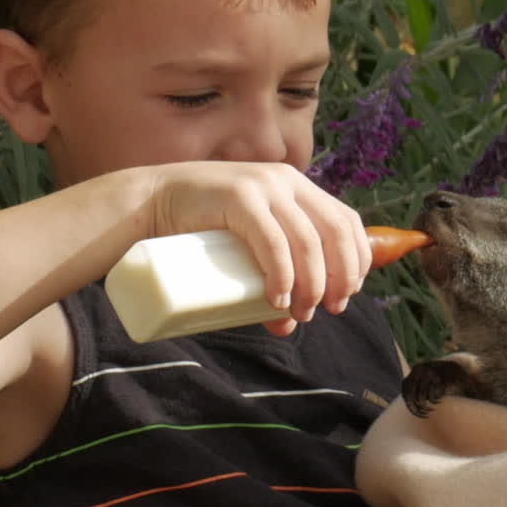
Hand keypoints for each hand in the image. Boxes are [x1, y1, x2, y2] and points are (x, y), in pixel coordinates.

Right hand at [141, 162, 370, 332]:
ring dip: (311, 284)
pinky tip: (279, 298)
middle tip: (329, 309)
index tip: (346, 295)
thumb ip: (270, 278)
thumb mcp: (247, 251)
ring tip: (299, 312)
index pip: (346, 221)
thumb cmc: (200, 232)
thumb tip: (288, 324)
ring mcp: (263, 186)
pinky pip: (273, 240)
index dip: (357, 260)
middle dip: (340, 276)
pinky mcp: (238, 197)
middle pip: (334, 232)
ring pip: (307, 240)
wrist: (149, 204)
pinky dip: (282, 274)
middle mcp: (286, 181)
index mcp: (298, 188)